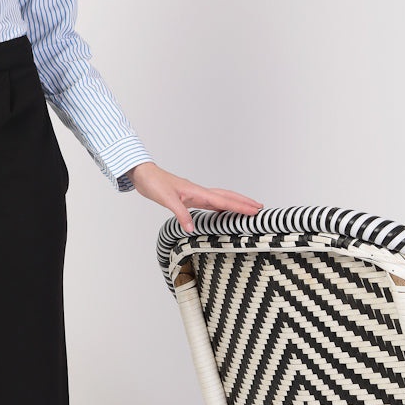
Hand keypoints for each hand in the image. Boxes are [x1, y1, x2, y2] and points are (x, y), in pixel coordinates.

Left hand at [124, 162, 263, 234]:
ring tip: (248, 209)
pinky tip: (222, 211)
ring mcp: (195, 194)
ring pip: (221, 198)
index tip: (255, 211)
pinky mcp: (190, 197)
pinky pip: (211, 202)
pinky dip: (221, 206)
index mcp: (197, 192)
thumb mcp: (166, 200)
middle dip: (244, 203)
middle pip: (227, 197)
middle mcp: (199, 192)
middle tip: (260, 208)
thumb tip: (191, 228)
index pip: (223, 200)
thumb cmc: (155, 184)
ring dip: (235, 203)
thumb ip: (180, 214)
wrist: (145, 176)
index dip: (240, 206)